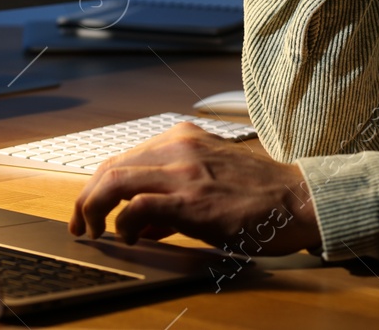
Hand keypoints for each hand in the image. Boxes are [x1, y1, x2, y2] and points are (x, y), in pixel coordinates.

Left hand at [68, 122, 320, 253]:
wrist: (298, 200)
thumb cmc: (259, 195)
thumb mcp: (208, 183)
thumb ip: (170, 199)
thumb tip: (139, 224)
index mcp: (182, 139)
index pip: (123, 158)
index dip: (95, 186)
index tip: (88, 211)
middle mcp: (179, 148)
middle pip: (110, 167)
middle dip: (85, 198)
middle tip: (81, 226)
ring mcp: (185, 172)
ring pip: (116, 181)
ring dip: (94, 209)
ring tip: (94, 232)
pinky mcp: (193, 200)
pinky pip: (139, 207)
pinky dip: (123, 224)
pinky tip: (129, 238)